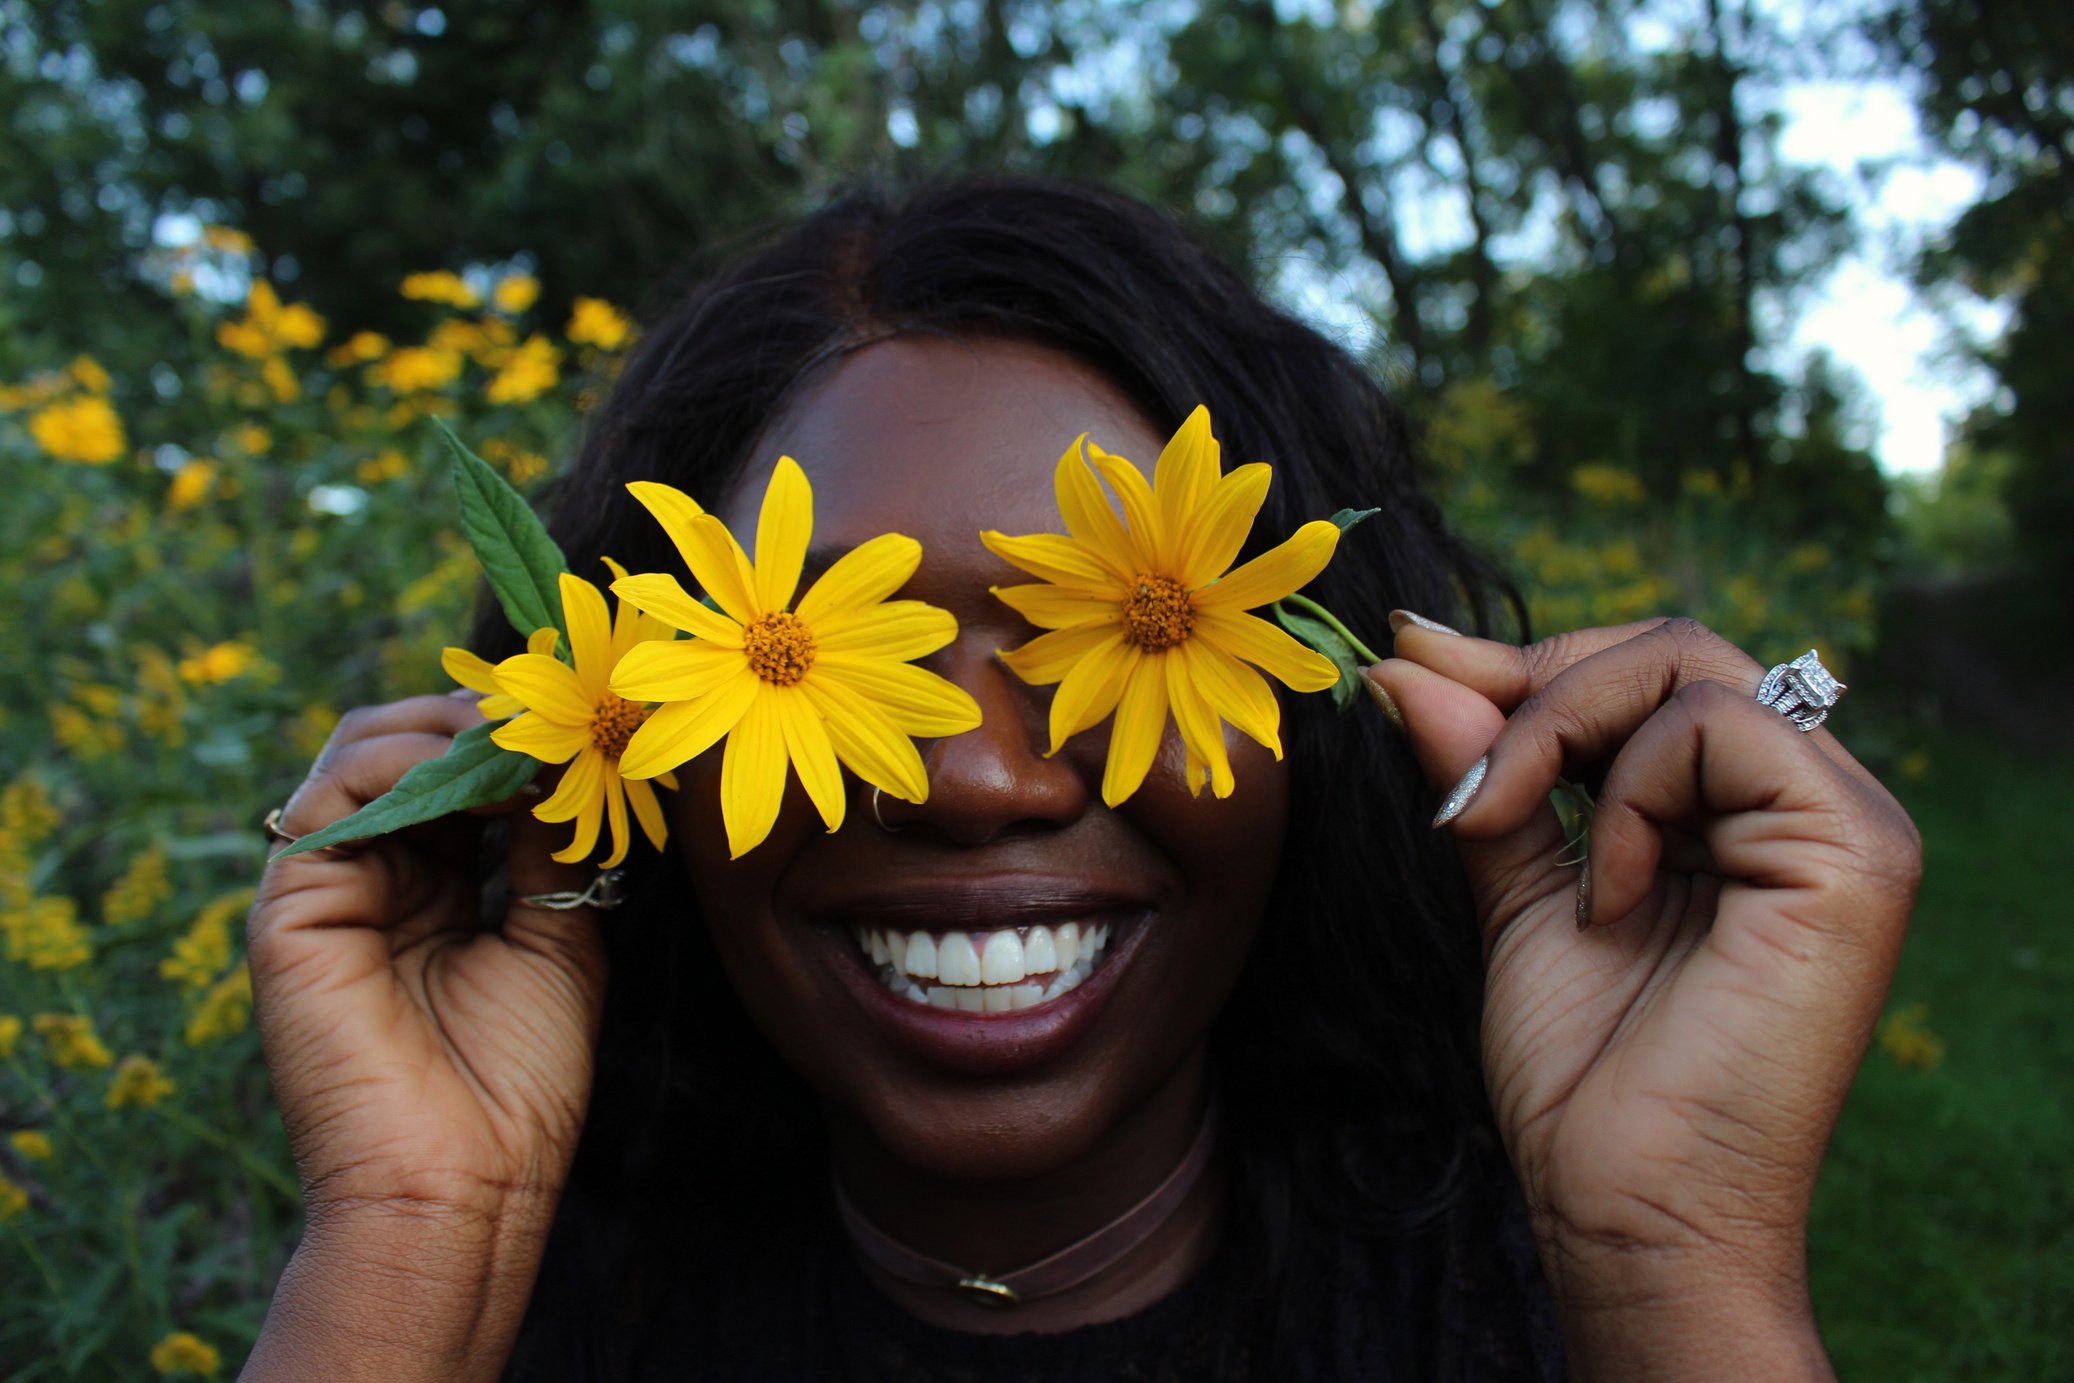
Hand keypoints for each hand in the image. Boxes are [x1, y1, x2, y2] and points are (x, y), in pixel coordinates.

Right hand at [245, 694, 603, 1378]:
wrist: (464, 1188)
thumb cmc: (517, 1084)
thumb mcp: (558, 935)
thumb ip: (546, 841)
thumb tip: (562, 752)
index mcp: (430, 888)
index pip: (457, 774)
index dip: (514, 735)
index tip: (587, 708)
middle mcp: (374, 879)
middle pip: (408, 747)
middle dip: (484, 715)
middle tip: (558, 703)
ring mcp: (327, 891)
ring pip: (365, 753)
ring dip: (450, 729)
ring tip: (525, 737)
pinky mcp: (288, 910)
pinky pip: (329, 801)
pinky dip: (403, 764)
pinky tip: (478, 774)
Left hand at [1369, 617, 1919, 1377]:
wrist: (1627, 1207)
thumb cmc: (1583, 1074)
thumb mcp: (1517, 891)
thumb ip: (1487, 771)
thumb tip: (1406, 657)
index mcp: (1744, 811)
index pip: (1647, 674)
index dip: (1526, 662)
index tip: (1405, 657)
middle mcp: (1809, 802)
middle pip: (1672, 650)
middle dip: (1533, 683)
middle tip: (1451, 762)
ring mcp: (1846, 823)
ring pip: (1690, 668)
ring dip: (1557, 734)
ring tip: (1508, 833)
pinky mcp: (1857, 853)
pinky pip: (1721, 730)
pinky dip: (1632, 794)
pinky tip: (1610, 896)